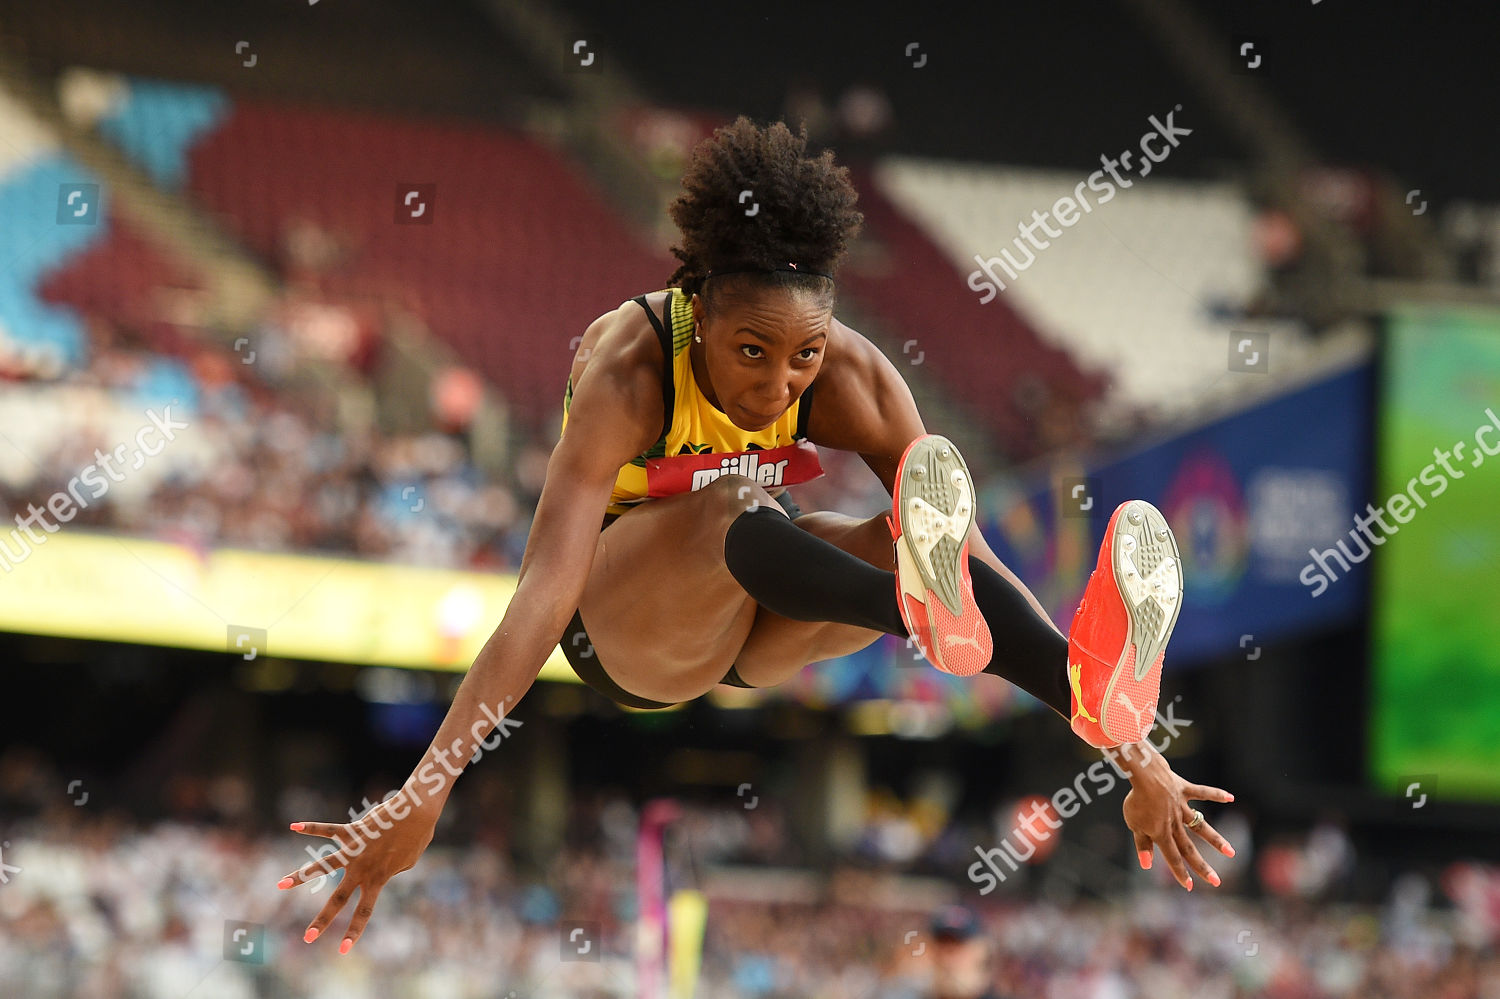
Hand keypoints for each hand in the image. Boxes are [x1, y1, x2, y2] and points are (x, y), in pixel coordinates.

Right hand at [276, 790, 438, 952]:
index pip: (363, 912)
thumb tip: (378, 866)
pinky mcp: (351, 831)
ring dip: (300, 876)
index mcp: (378, 879)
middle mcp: (362, 869)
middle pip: (338, 900)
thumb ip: (390, 869)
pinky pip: (328, 829)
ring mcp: (354, 850)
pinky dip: (311, 828)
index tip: (341, 950)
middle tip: (307, 939)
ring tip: (280, 885)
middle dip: (322, 921)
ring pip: (323, 866)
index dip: (353, 932)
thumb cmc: (417, 837)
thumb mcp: (407, 862)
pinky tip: (294, 827)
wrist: (416, 812)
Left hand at [1118, 744, 1235, 890]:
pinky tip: (1231, 798)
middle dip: (1202, 867)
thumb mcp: (1133, 824)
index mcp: (1161, 833)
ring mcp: (1182, 807)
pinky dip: (1216, 794)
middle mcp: (1175, 823)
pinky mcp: (1185, 790)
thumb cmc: (1136, 800)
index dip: (1179, 873)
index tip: (1188, 886)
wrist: (1145, 775)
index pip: (1172, 857)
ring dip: (1217, 840)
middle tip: (1217, 882)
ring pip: (1201, 827)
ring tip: (1231, 853)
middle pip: (1189, 848)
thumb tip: (1146, 865)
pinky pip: (1203, 792)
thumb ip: (1142, 844)